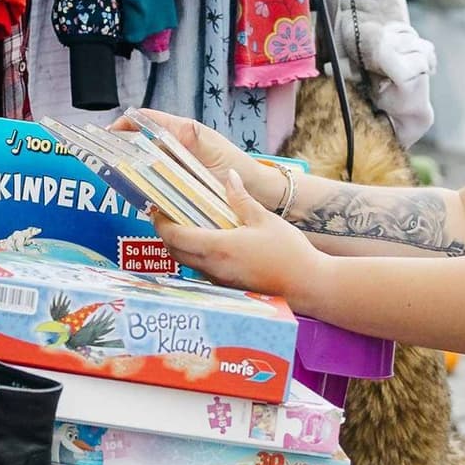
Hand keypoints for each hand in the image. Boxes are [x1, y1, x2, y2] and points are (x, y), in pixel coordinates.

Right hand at [119, 110, 288, 215]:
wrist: (258, 190)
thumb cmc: (239, 168)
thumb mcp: (214, 151)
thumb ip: (194, 140)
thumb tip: (174, 129)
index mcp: (184, 131)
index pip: (147, 119)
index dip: (125, 123)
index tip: (109, 134)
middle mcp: (179, 144)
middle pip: (143, 139)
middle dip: (123, 146)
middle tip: (107, 161)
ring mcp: (180, 162)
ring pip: (148, 160)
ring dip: (134, 166)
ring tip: (119, 178)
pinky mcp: (182, 179)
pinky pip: (158, 177)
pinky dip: (147, 182)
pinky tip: (142, 193)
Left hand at [152, 188, 321, 302]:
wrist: (309, 286)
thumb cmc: (290, 253)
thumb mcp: (265, 219)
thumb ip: (242, 199)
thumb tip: (229, 176)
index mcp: (218, 247)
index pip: (175, 237)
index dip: (161, 223)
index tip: (156, 209)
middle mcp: (213, 267)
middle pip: (175, 252)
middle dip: (166, 234)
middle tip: (166, 215)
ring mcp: (220, 281)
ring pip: (188, 263)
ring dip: (181, 246)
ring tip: (186, 226)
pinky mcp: (229, 288)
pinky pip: (203, 271)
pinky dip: (197, 257)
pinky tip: (209, 243)